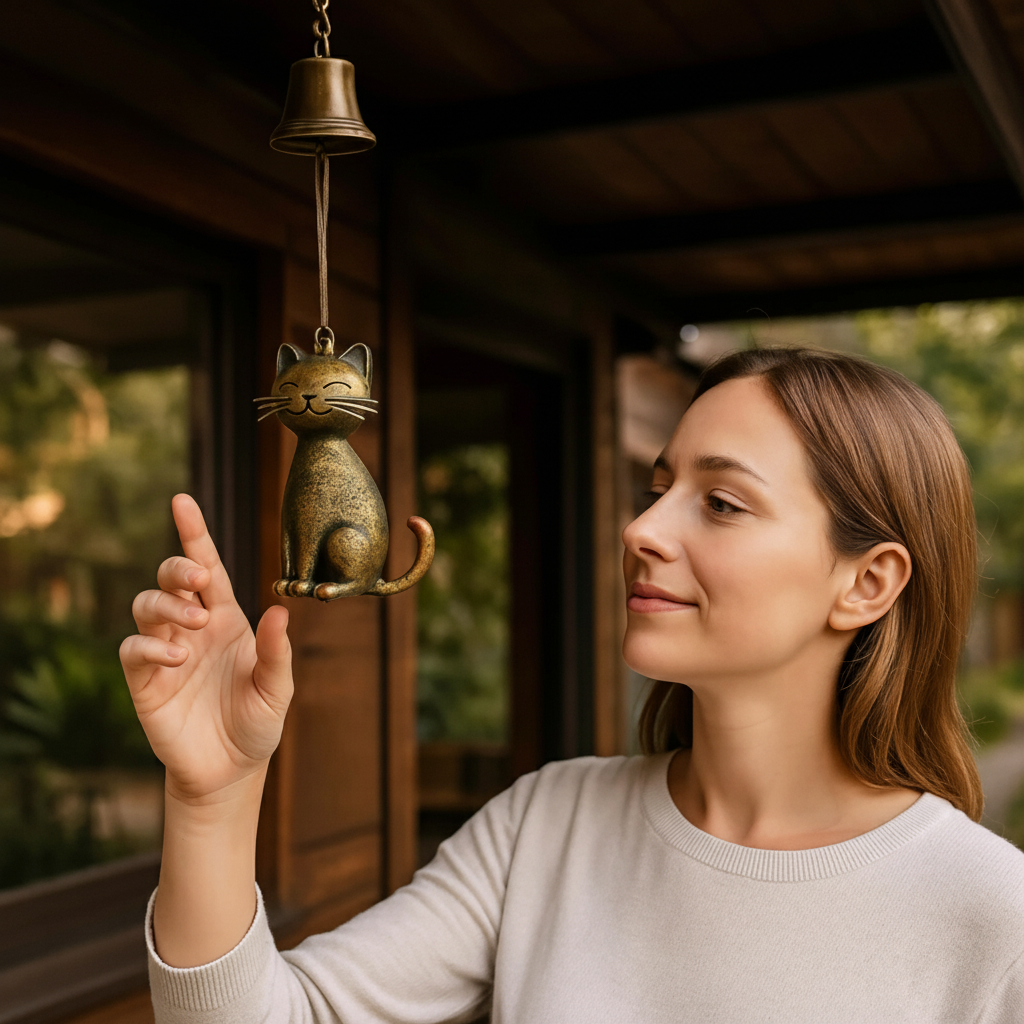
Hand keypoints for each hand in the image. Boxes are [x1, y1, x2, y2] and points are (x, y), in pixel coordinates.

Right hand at [120, 493, 292, 803]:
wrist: (231, 770)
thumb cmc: (258, 722)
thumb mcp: (277, 688)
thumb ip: (277, 652)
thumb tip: (280, 611)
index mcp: (226, 618)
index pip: (208, 568)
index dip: (194, 534)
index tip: (182, 501)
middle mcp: (193, 628)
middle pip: (171, 578)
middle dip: (178, 567)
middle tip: (196, 579)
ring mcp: (165, 651)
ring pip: (146, 605)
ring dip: (167, 606)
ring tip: (193, 626)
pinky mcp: (144, 680)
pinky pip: (132, 648)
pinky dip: (149, 645)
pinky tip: (175, 658)